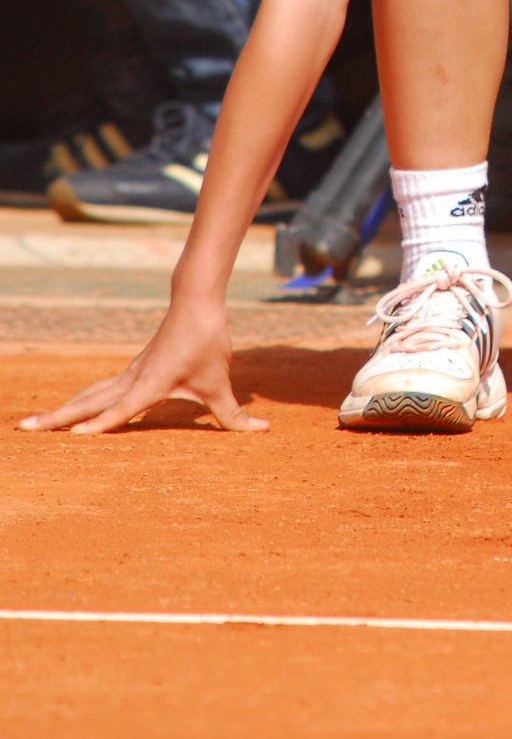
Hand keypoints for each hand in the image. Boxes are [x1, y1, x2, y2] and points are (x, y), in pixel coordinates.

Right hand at [18, 299, 266, 435]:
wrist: (196, 300)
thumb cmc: (207, 341)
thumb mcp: (221, 383)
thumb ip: (235, 414)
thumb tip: (261, 430)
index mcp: (150, 384)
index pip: (120, 410)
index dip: (100, 425)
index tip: (73, 438)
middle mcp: (132, 379)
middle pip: (88, 402)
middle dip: (57, 418)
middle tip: (24, 430)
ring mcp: (129, 373)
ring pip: (89, 394)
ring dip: (62, 409)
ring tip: (35, 424)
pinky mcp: (132, 369)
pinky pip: (99, 388)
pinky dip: (80, 400)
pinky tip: (73, 409)